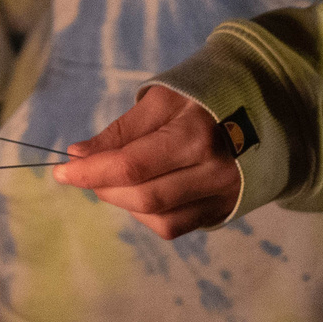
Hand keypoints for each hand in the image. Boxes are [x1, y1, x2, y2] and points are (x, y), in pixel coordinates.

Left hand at [51, 85, 241, 240]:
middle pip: (143, 197)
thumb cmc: (204, 95)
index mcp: (197, 135)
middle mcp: (214, 171)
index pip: (132, 166)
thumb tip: (77, 155)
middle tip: (83, 172)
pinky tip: (139, 192)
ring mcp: (222, 195)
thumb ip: (120, 132)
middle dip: (102, 187)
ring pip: (158, 218)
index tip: (60, 171)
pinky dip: (146, 215)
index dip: (90, 172)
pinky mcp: (222, 209)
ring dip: (122, 203)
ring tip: (112, 178)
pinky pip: (175, 226)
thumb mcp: (162, 99)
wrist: (262, 105)